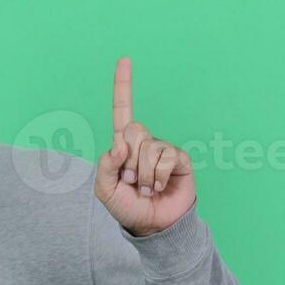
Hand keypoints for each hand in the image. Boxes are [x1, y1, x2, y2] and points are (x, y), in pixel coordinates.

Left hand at [95, 56, 195, 236]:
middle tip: (132, 181)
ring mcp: (162, 148)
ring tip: (147, 187)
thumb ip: (105, 166)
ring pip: (147, 147)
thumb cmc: (128, 207)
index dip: (123, 86)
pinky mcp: (178, 158)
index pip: (122, 111)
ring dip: (143, 174)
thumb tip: (120, 144)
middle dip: (129, 161)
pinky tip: (160, 187)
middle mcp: (144, 142)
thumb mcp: (105, 190)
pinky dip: (158, 176)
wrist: (153, 225)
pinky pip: (165, 157)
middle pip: (132, 129)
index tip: (124, 59)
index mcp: (123, 146)